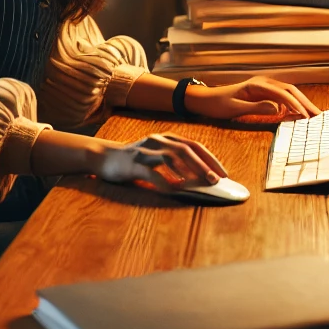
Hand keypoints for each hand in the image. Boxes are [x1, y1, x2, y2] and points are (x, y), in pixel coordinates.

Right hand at [93, 133, 227, 192]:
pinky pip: (151, 172)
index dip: (210, 159)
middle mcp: (158, 140)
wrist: (104, 158)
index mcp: (167, 138)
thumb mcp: (158, 157)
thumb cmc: (136, 161)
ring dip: (188, 170)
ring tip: (200, 183)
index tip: (224, 174)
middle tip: (216, 180)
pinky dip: (164, 181)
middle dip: (203, 165)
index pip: (194, 146)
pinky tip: (174, 190)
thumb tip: (201, 178)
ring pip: (171, 156)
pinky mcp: (133, 163)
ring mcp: (145, 150)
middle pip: (186, 149)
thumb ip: (177, 163)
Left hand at [184, 77, 320, 122]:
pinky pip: (282, 97)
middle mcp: (263, 82)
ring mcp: (264, 86)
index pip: (283, 93)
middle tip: (318, 116)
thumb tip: (278, 108)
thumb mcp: (235, 109)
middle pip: (290, 90)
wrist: (207, 99)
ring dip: (302, 103)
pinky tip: (298, 114)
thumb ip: (256, 108)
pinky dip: (293, 104)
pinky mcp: (263, 93)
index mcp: (257, 84)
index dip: (295, 104)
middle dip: (305, 102)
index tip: (305, 116)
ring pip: (289, 93)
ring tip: (314, 115)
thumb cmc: (218, 104)